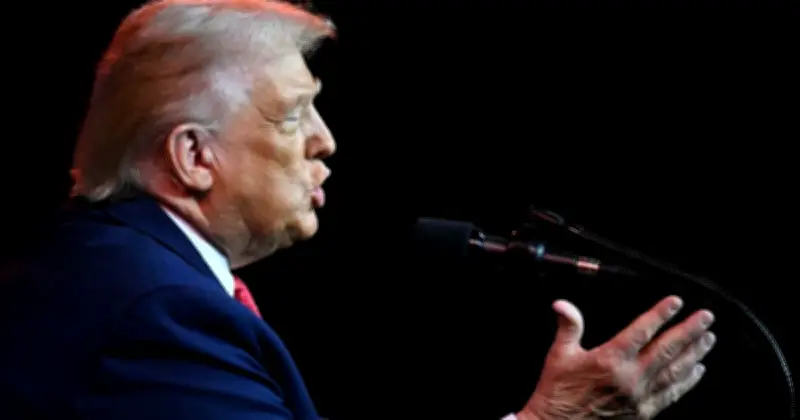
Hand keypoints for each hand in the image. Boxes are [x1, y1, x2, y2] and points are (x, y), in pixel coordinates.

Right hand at [518, 296, 715, 419]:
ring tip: (708, 338)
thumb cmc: (558, 391)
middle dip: (689, 331)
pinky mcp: (643, 412)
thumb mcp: (559, 355)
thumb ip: (568, 326)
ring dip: (694, 353)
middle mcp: (630, 378)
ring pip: (674, 371)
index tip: (675, 302)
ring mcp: (640, 397)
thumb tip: (562, 303)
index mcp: (610, 360)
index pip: (641, 331)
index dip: (660, 314)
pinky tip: (698, 370)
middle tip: (706, 317)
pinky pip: (671, 394)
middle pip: (667, 349)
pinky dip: (687, 381)